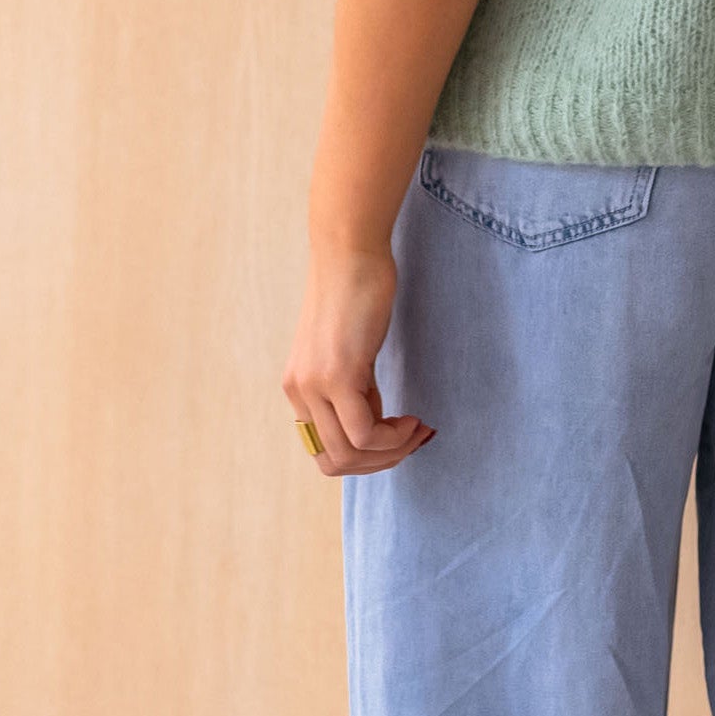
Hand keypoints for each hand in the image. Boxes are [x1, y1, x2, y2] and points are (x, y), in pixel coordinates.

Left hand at [284, 239, 434, 477]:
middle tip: (412, 440)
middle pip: (334, 461)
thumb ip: (352, 386)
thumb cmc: (357, 293)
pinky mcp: (337, 374)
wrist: (350, 253)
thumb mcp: (348, 351)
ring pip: (349, 453)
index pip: (324, 450)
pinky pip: (364, 433)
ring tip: (416, 429)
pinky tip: (412, 419)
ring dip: (391, 452)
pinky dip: (394, 437)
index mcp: (298, 388)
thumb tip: (375, 422)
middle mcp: (299, 391)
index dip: (365, 457)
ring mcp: (314, 385)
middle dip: (379, 462)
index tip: (398, 437)